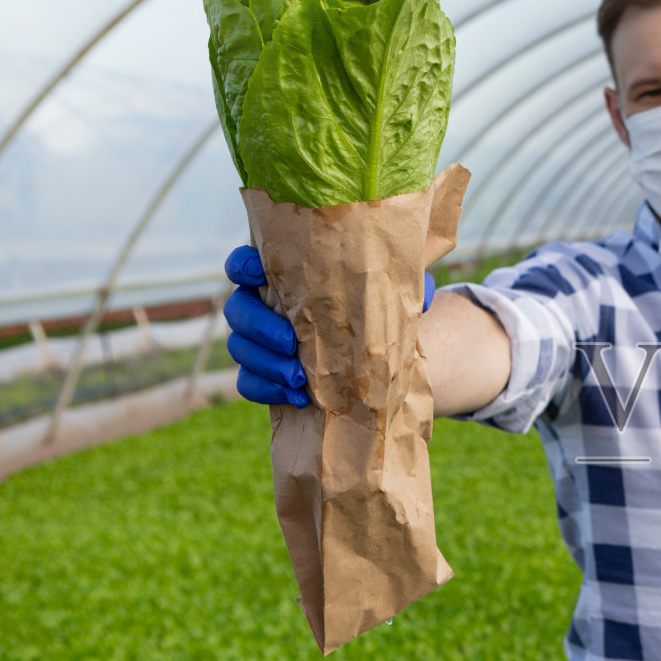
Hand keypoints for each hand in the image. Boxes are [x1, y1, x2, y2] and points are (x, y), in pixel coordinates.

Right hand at [222, 248, 436, 405]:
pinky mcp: (264, 375)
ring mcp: (260, 342)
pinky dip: (268, 391)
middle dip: (259, 326)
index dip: (243, 265)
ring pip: (239, 348)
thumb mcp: (395, 293)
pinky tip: (299, 398)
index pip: (246, 262)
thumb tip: (423, 295)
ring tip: (298, 378)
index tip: (258, 272)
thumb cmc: (380, 310)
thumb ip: (404, 286)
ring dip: (265, 363)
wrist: (381, 354)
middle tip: (290, 342)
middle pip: (237, 308)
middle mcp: (265, 305)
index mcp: (286, 275)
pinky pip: (248, 383)